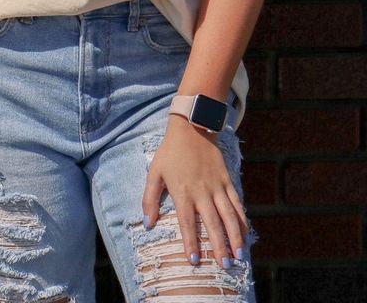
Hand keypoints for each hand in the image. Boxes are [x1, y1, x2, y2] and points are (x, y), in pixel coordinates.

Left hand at [141, 116, 247, 267]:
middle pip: (213, 223)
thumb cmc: (170, 152)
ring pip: (229, 215)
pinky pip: (237, 203)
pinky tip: (245, 233)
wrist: (192, 127)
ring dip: (236, 236)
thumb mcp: (154, 172)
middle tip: (225, 266)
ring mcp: (217, 186)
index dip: (191, 242)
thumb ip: (150, 198)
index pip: (187, 222)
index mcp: (182, 191)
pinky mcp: (227, 180)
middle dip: (219, 246)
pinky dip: (243, 219)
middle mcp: (202, 191)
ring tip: (239, 255)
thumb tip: (148, 223)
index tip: (195, 260)